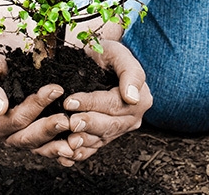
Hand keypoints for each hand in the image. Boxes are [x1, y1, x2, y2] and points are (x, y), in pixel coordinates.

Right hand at [0, 35, 78, 161]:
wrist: (11, 54)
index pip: (16, 119)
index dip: (35, 106)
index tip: (55, 89)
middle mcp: (8, 134)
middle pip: (29, 137)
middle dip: (48, 129)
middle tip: (67, 120)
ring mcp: (25, 137)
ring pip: (42, 147)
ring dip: (59, 146)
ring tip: (76, 140)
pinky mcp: (41, 136)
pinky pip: (51, 148)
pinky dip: (64, 151)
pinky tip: (78, 150)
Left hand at [57, 39, 151, 165]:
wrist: (97, 61)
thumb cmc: (107, 54)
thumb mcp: (119, 53)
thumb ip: (130, 72)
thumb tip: (132, 97)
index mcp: (140, 99)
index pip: (114, 104)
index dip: (91, 103)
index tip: (70, 101)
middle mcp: (132, 118)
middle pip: (109, 125)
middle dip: (88, 124)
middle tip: (70, 122)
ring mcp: (118, 129)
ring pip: (101, 139)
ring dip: (84, 142)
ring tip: (68, 140)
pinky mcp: (105, 136)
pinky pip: (94, 148)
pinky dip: (81, 153)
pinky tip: (67, 155)